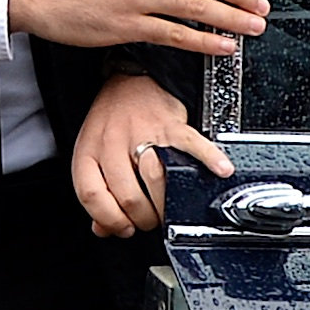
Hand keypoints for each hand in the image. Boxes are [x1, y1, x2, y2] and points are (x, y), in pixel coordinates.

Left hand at [70, 71, 230, 237]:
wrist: (132, 80)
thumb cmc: (113, 121)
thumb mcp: (93, 153)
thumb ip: (96, 192)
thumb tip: (104, 229)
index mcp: (88, 151)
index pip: (91, 195)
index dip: (109, 219)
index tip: (123, 229)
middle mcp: (111, 142)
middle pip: (127, 195)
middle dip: (143, 218)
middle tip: (151, 221)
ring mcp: (141, 133)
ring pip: (155, 180)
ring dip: (166, 205)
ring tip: (170, 210)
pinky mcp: (170, 123)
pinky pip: (191, 145)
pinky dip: (208, 159)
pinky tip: (220, 170)